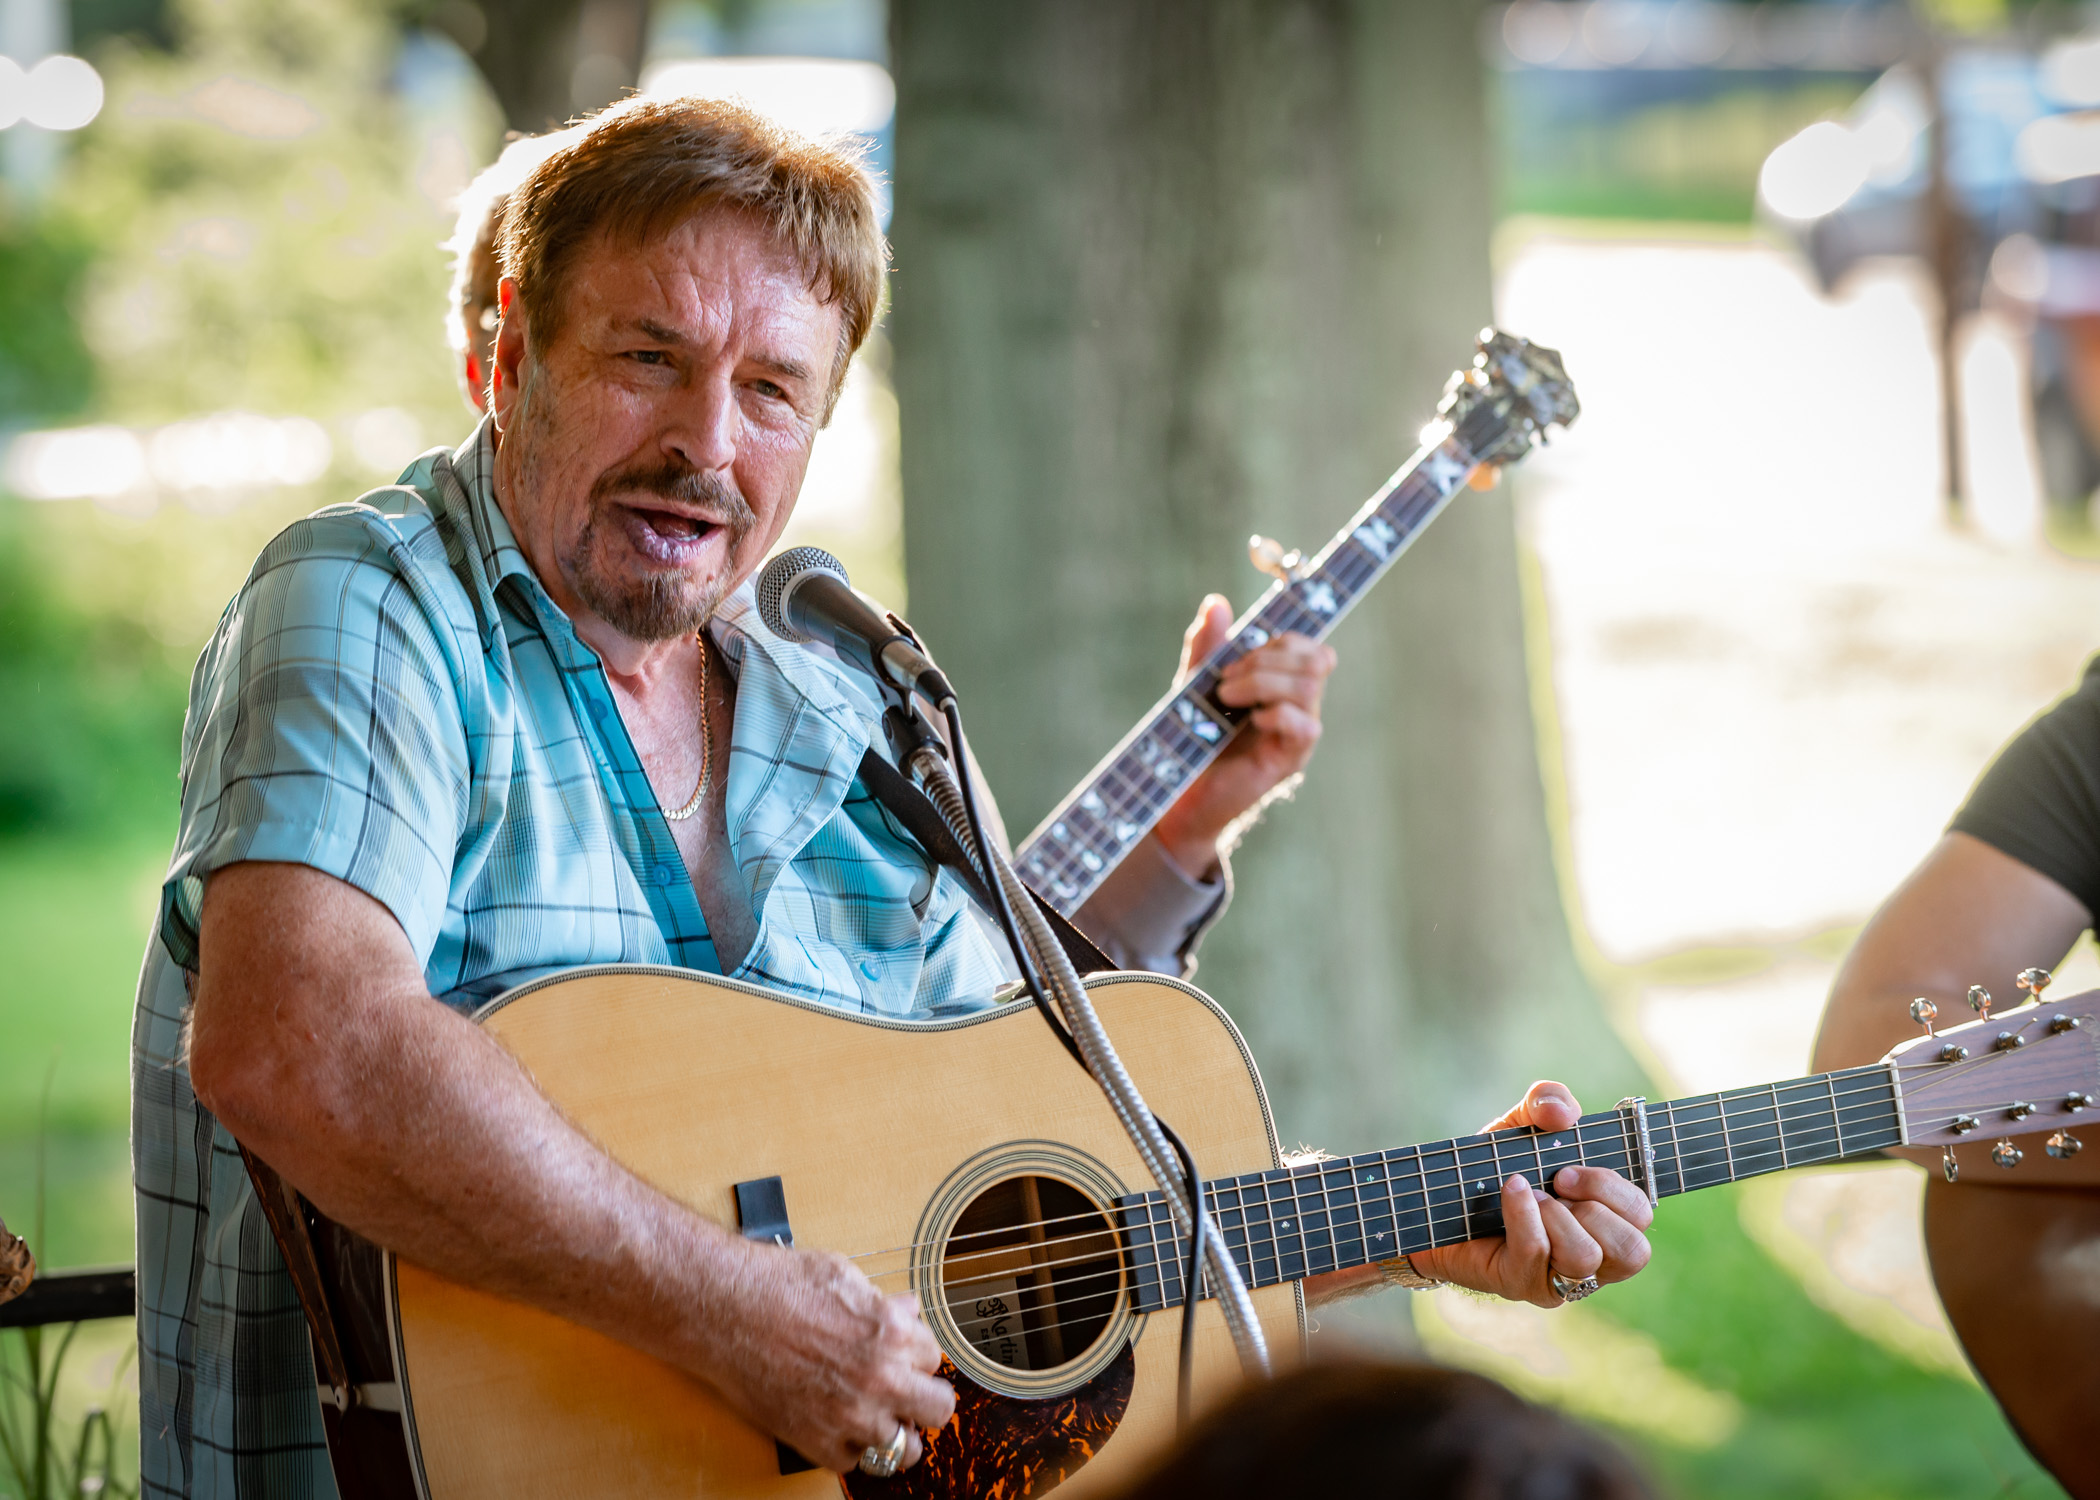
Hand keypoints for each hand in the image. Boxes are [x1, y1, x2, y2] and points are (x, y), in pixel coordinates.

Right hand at [695, 1240, 954, 1472]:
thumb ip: (883, 1302)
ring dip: (894, 1429)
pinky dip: (851, 1447)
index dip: (915, 1353)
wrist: (723, 1311)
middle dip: (924, 1396)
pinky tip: (839, 1424)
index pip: (934, 1357)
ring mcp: (849, 1416)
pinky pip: (854, 1462)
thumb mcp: (844, 1276)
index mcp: (891, 1332)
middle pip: (939, 1408)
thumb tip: (907, 1312)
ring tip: (876, 1414)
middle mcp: (879, 1378)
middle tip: (905, 1390)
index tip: (901, 1353)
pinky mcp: (815, 1442)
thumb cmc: (778, 1285)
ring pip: (905, 1448)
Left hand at [1153, 593, 1336, 876]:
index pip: (1309, 646)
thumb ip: (1207, 646)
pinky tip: (1250, 719)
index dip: (1281, 640)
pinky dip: (1277, 713)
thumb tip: (1217, 602)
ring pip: (1310, 686)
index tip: (1237, 655)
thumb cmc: (1192, 738)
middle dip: (1267, 659)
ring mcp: (1296, 733)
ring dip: (1264, 682)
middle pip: (1317, 659)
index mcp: (1281, 684)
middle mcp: (1298, 705)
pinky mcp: (1289, 760)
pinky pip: (1306, 726)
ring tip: (1227, 699)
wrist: (1179, 791)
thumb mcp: (1194, 684)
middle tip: (1226, 681)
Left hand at [1408, 1081, 1653, 1307]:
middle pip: (1631, 1250)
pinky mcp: (1522, 1284)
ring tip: (1532, 1194)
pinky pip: (1536, 1255)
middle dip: (1595, 1205)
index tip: (1570, 1168)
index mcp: (1607, 1221)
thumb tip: (1565, 1114)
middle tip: (1558, 1181)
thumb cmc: (1495, 1166)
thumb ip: (1548, 1101)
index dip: (1613, 1188)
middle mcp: (1594, 1258)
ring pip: (1586, 1257)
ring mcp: (1559, 1279)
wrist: (1438, 1197)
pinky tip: (1511, 1191)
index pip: (1642, 1217)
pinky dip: (1524, 1215)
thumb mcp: (1523, 1123)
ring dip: (1557, 1215)